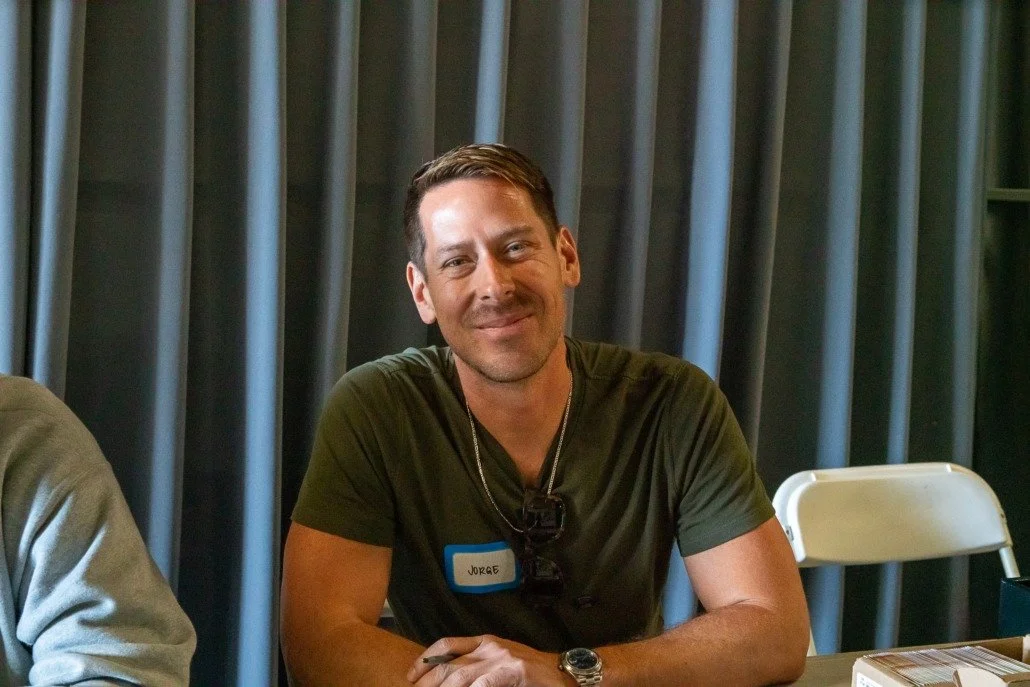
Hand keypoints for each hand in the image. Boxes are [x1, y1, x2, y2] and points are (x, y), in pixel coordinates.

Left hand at [407, 635, 574, 686]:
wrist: (564, 674)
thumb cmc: (531, 674)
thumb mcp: (500, 664)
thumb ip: (478, 668)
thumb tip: (449, 680)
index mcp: (485, 642)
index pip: (447, 645)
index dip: (425, 660)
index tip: (411, 676)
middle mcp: (490, 646)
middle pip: (448, 664)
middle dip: (427, 682)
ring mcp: (502, 657)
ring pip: (461, 676)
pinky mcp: (515, 670)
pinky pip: (485, 684)